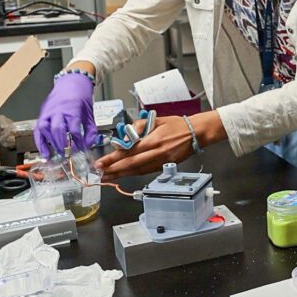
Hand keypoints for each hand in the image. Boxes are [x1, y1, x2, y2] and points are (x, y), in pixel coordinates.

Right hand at [34, 73, 96, 157]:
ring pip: (45, 129)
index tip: (81, 149)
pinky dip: (40, 143)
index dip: (77, 141)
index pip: (73, 128)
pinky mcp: (42, 114)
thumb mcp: (89, 113)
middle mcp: (58, 110)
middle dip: (62, 144)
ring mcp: (48, 112)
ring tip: (56, 155)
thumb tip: (89, 145)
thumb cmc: (80, 97)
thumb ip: (90, 130)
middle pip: (57, 129)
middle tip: (67, 154)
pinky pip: (38, 130)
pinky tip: (45, 153)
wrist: (71, 83)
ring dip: (49, 143)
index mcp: (72, 109)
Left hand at [95, 113, 224, 179]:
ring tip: (109, 177)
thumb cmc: (177, 125)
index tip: (101, 163)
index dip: (113, 159)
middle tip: (100, 173)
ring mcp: (161, 161)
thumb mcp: (156, 119)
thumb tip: (126, 137)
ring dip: (122, 174)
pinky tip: (125, 174)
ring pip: (138, 170)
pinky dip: (134, 173)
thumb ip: (139, 126)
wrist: (196, 133)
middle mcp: (156, 153)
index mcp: (154, 140)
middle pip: (131, 164)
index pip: (129, 152)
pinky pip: (146, 171)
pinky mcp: (165, 166)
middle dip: (114, 170)